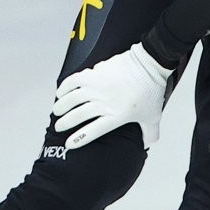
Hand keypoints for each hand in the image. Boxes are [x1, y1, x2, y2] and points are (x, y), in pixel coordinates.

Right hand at [53, 42, 170, 149]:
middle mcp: (105, 103)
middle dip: (65, 123)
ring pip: (72, 99)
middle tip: (59, 126)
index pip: (93, 131)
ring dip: (61, 106)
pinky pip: (74, 81)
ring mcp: (98, 87)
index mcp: (117, 116)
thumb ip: (150, 132)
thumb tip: (147, 144)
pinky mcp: (94, 73)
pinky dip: (64, 88)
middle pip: (77, 116)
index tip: (69, 144)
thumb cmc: (152, 90)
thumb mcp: (153, 116)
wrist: (149, 64)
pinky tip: (60, 93)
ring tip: (57, 111)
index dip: (79, 139)